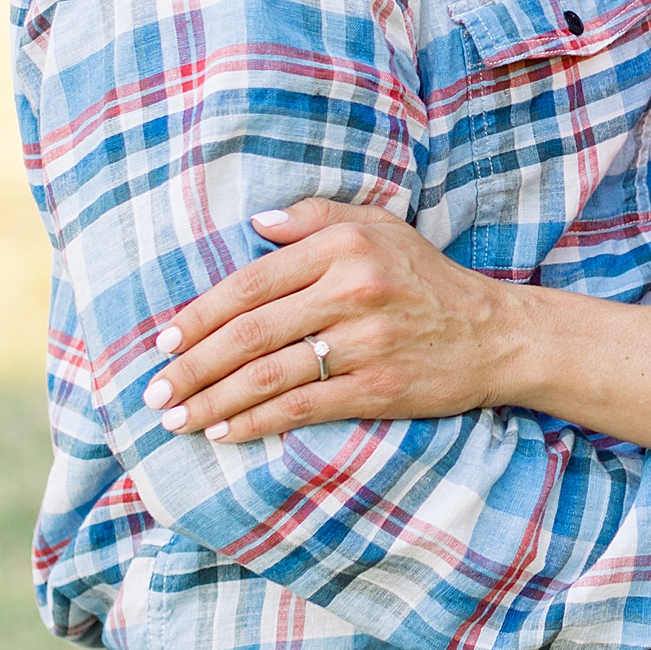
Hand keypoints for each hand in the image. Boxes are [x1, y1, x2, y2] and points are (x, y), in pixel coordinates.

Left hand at [141, 200, 514, 441]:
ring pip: (268, 376)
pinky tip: (225, 433)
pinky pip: (302, 407)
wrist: (495, 333)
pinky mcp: (377, 387)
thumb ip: (316, 217)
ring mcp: (364, 343)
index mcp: (343, 247)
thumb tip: (256, 225)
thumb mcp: (380, 226)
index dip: (201, 315)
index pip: (251, 282)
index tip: (163, 341)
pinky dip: (256, 422)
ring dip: (213, 402)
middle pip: (250, 332)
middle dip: (193, 366)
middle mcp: (350, 292)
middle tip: (155, 391)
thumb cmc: (426, 277)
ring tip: (175, 419)